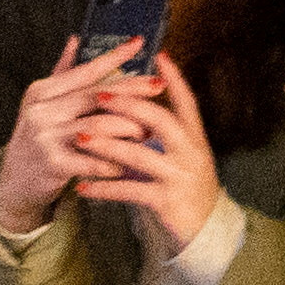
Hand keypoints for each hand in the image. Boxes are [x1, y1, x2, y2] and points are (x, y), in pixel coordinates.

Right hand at [0, 44, 141, 233]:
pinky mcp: (52, 164)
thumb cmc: (40, 137)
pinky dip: (113, 160)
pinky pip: (94, 159)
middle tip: (159, 87)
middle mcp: (41, 111)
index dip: (115, 56)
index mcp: (41, 92)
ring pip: (101, 124)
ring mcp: (45, 137)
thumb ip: (64, 72)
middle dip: (134, 90)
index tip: (139, 42)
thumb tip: (77, 38)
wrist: (16, 181)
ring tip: (147, 130)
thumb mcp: (45, 103)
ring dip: (130, 127)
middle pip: (98, 95)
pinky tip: (127, 162)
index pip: (86, 71)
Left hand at [70, 55, 224, 262]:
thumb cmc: (187, 185)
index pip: (186, 101)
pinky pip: (129, 191)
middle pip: (161, 121)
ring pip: (140, 155)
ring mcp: (179, 176)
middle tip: (99, 95)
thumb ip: (165, 133)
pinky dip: (104, 189)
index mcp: (195, 137)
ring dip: (107, 145)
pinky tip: (82, 188)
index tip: (159, 56)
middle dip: (129, 106)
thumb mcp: (183, 155)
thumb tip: (141, 107)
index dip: (173, 79)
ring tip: (80, 137)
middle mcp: (191, 152)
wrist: (205, 228)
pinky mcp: (166, 201)